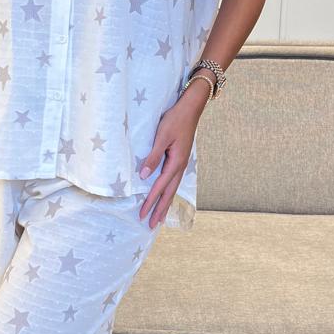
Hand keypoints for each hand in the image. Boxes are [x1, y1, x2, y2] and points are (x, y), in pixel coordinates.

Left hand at [137, 82, 209, 227]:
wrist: (190, 108)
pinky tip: (165, 195)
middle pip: (169, 193)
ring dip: (165, 203)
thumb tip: (144, 176)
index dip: (151, 201)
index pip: (160, 187)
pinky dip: (168, 192)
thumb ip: (153, 156)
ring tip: (159, 217)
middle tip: (151, 225)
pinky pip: (173, 180)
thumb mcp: (161, 136)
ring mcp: (181, 163)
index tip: (143, 214)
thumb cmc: (175, 120)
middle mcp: (180, 166)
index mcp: (176, 162)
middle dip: (159, 209)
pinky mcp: (180, 159)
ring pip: (172, 188)